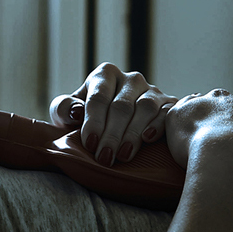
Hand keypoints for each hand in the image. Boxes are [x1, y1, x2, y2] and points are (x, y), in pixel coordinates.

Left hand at [49, 63, 178, 165]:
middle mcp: (131, 78)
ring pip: (145, 108)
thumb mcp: (67, 113)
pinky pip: (166, 113)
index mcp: (105, 74)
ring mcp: (152, 90)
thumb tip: (76, 111)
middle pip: (121, 106)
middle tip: (105, 157)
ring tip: (122, 155)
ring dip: (133, 134)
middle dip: (112, 134)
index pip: (99, 97)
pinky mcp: (169, 105)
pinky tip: (147, 139)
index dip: (94, 121)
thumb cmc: (84, 119)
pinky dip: (157, 126)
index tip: (89, 143)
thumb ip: (63, 108)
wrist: (112, 126)